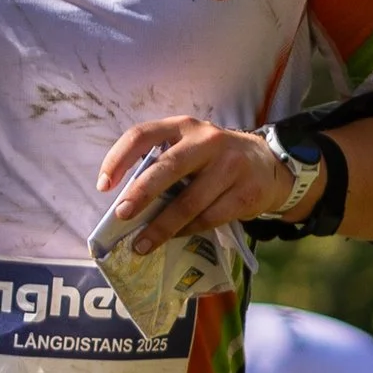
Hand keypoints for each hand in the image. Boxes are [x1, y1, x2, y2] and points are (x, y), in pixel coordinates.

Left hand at [95, 116, 298, 250]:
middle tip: (122, 216)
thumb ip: (163, 163)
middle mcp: (207, 141)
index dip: (119, 158)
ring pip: (189, 201)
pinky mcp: (246, 193)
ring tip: (141, 245)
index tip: (104, 185)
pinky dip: (187, 231)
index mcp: (183, 127)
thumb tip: (126, 203)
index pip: (142, 134)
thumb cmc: (214, 160)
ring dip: (162, 227)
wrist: (268, 164)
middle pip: (168, 167)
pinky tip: (174, 239)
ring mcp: (230, 166)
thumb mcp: (190, 148)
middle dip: (141, 194)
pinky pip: (209, 218)